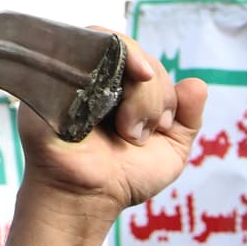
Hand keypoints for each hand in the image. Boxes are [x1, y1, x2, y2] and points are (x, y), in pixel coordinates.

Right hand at [18, 32, 204, 227]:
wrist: (87, 197)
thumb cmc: (125, 177)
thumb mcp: (171, 151)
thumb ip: (188, 118)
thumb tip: (198, 83)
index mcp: (123, 89)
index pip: (149, 64)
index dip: (165, 91)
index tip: (161, 127)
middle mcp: (97, 76)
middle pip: (133, 52)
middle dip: (154, 93)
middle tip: (140, 133)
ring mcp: (72, 74)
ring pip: (111, 47)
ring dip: (135, 89)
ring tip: (128, 128)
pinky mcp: (48, 77)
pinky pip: (75, 47)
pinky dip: (100, 66)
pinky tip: (109, 96)